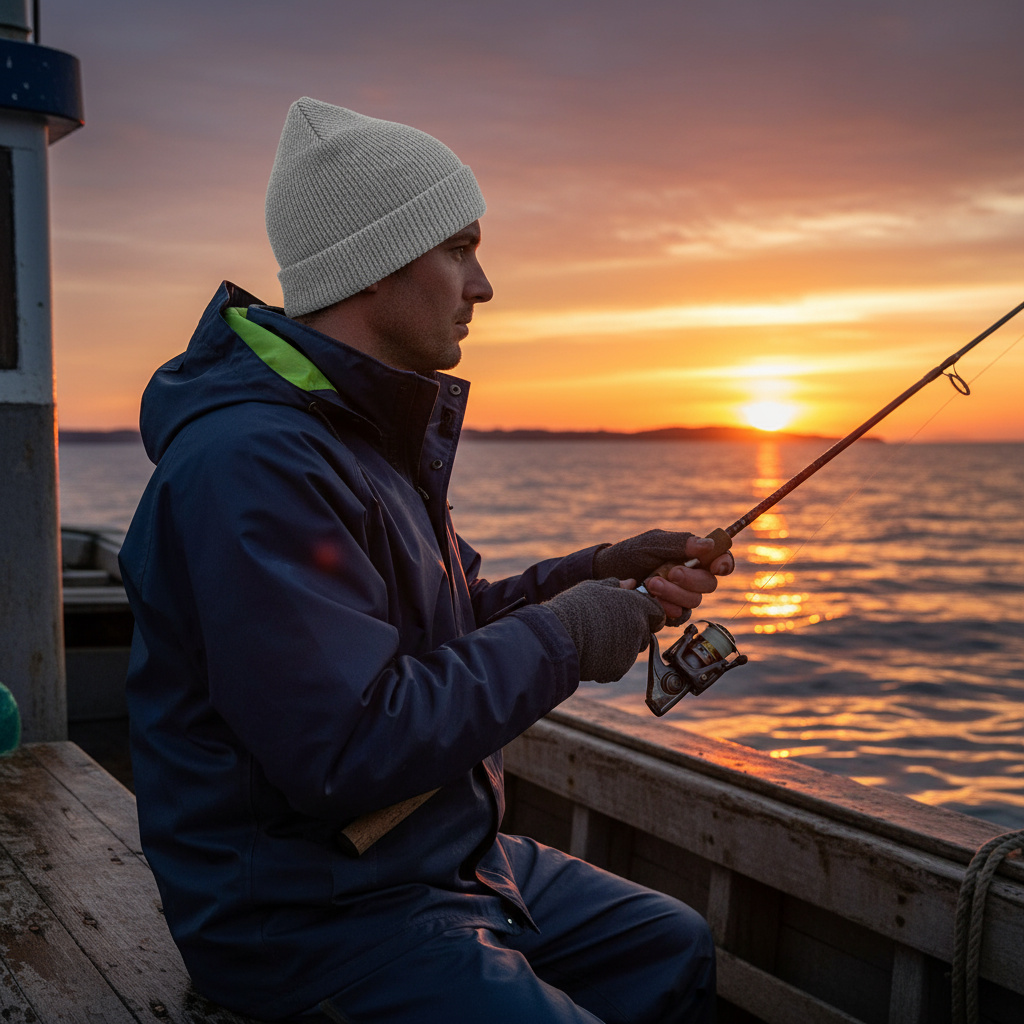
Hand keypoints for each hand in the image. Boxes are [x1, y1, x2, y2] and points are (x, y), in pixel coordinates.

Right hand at [544, 578, 665, 683]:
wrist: (557, 637)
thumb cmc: (573, 608)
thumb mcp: (593, 588)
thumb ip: (616, 586)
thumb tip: (630, 583)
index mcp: (635, 605)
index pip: (657, 612)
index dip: (647, 613)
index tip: (633, 614)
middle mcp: (638, 628)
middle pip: (645, 633)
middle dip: (633, 631)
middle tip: (608, 627)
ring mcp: (630, 651)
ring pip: (631, 650)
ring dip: (620, 647)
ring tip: (596, 639)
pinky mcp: (619, 669)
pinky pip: (618, 665)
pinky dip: (609, 662)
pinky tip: (592, 652)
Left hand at [593, 530, 734, 621]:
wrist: (606, 575)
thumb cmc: (629, 554)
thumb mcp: (652, 543)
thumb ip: (679, 543)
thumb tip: (708, 545)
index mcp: (692, 556)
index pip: (720, 560)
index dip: (724, 563)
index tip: (716, 566)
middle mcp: (691, 577)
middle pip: (710, 584)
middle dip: (690, 579)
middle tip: (669, 572)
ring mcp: (681, 596)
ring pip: (694, 601)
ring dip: (673, 593)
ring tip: (650, 583)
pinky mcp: (670, 613)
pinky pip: (681, 617)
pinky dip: (667, 608)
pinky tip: (652, 599)